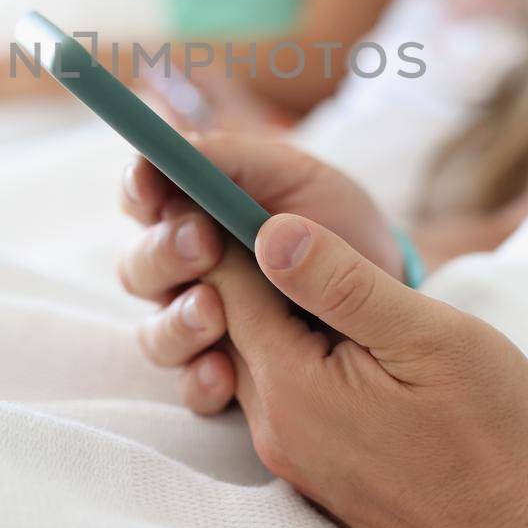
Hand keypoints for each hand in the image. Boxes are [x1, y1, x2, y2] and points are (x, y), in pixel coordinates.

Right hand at [115, 134, 400, 411]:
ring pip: (156, 332)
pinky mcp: (227, 377)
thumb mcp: (297, 176)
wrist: (390, 290)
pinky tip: (224, 372)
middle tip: (203, 243)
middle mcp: (183, 272)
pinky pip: (193, 388)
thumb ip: (234, 159)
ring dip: (177, 320)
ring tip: (213, 309)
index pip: (141, 196)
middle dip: (163, 253)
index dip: (137, 187)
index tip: (149, 182)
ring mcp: (201, 327)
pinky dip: (202, 380)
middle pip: (138, 267)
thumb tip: (173, 139)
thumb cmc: (337, 221)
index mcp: (192, 211)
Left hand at [195, 216, 527, 527]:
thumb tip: (269, 228)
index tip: (221, 171)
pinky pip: (279, 389)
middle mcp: (273, 422)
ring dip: (267, 304)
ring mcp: (292, 452)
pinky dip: (290, 346)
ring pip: (254, 353)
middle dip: (238, 258)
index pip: (225, 281)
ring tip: (298, 254)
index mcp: (291, 383)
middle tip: (251, 197)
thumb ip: (344, 284)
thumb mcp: (428, 339)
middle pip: (230, 318)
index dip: (222, 221)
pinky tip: (330, 326)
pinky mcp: (315, 469)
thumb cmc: (493, 439)